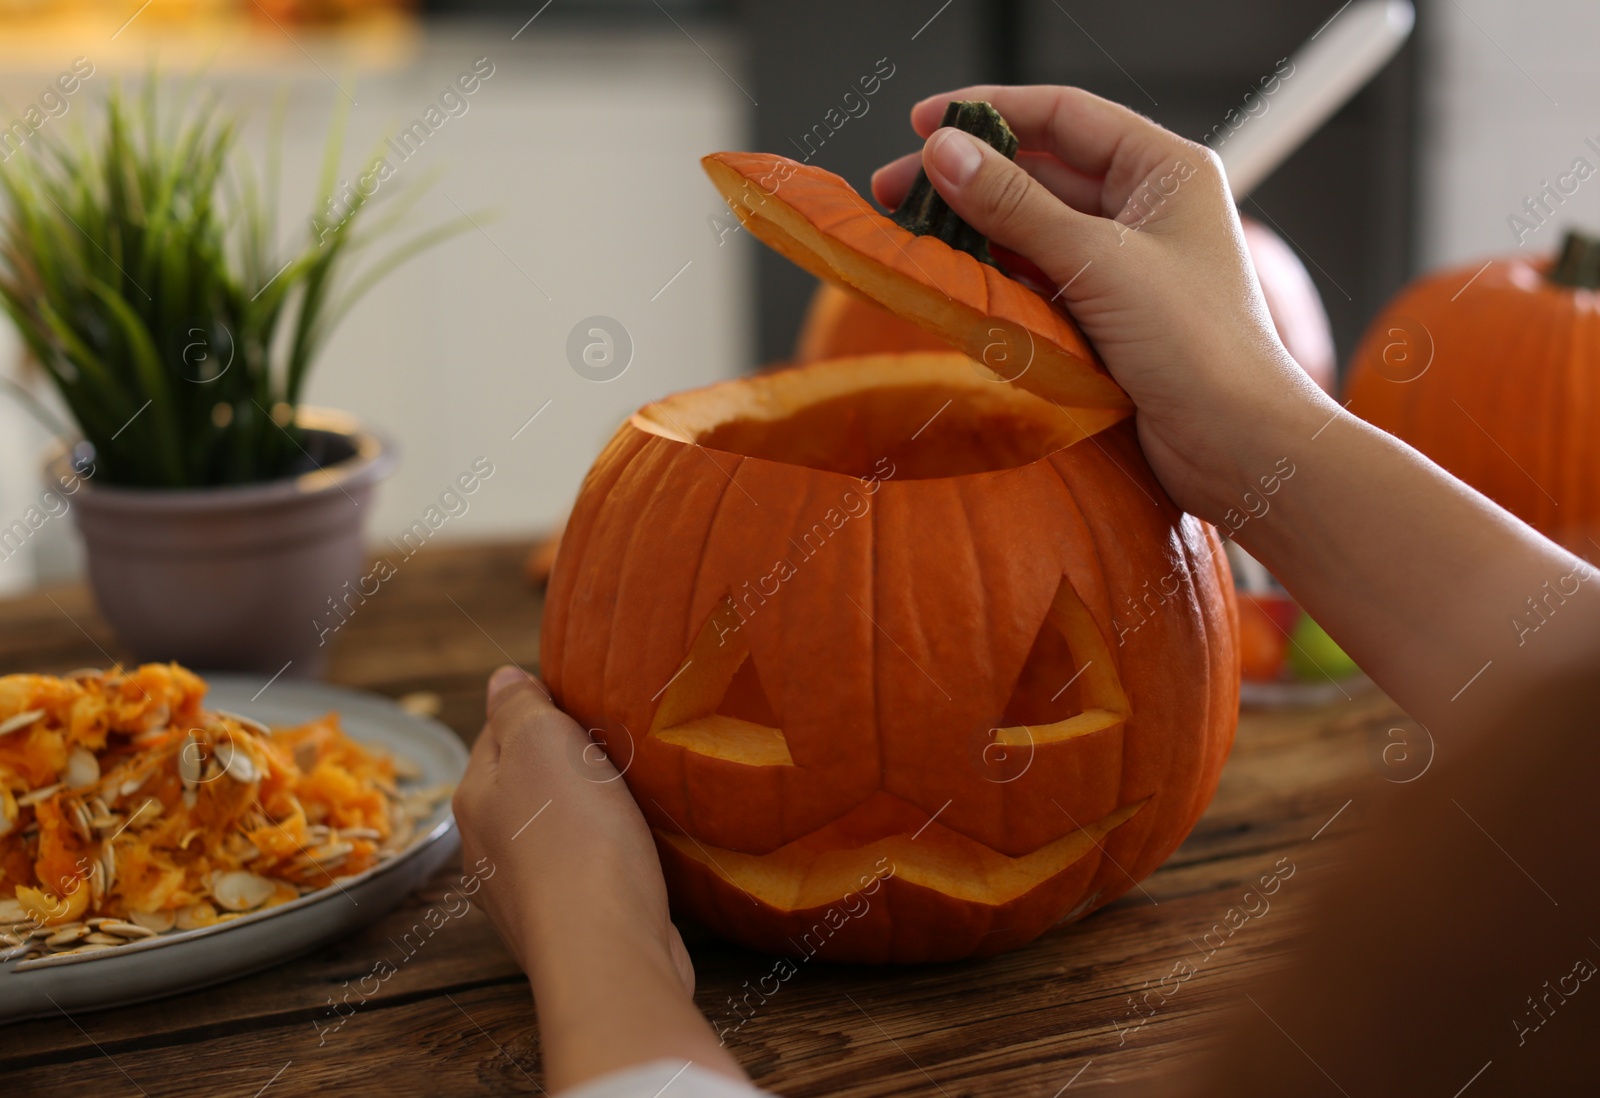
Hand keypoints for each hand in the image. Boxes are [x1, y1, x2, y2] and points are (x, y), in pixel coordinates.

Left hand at [453, 667, 743, 1089]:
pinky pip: (580, 876)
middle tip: (611, 750)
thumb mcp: (543, 742)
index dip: (536, 714)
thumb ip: (520, 707)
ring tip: (627, 800)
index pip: (495, 735)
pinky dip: (601, 859)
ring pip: (550, 834)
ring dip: (582, 816)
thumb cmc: (575, 836)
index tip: (581, 706)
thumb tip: (502, 679)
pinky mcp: (565, 927)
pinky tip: (632, 856)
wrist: (605, 948)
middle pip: (522, 787)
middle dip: (559, 767)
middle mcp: (485, 849)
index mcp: (474, 798)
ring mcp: (522, 895)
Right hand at [872, 85, 1335, 521]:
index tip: (923, 121)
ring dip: (976, 228)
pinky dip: (996, 275)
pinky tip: (954, 277)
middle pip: (1041, 170)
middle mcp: (1146, 207)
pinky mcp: (1106, 314)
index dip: (991, 111)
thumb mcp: (1098, 263)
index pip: (1065, 116)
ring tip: (914, 233)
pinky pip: (1038, 278)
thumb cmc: (1200, 347)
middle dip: (969, 176)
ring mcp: (1126, 263)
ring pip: (1033, 227)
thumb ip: (1015, 205)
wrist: (1238, 446)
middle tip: (898, 187)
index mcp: (1165, 170)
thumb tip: (945, 152)